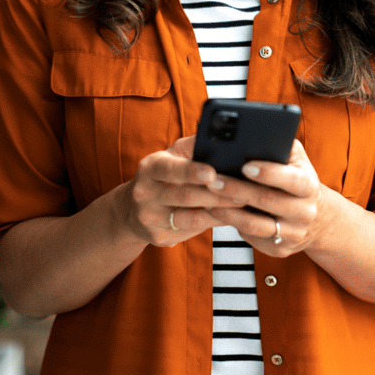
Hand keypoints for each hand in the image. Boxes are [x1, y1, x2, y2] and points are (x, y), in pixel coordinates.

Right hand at [123, 136, 240, 247]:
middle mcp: (145, 194)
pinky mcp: (160, 237)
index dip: (192, 171)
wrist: (132, 210)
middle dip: (217, 193)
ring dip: (220, 210)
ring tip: (242, 202)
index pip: (170, 169)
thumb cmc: (161, 176)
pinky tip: (231, 216)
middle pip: (186, 195)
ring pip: (191, 217)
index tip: (213, 173)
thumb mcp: (170, 157)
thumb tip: (219, 137)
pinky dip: (214, 222)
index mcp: (150, 168)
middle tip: (243, 190)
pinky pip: (193, 230)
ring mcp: (151, 218)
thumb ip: (192, 147)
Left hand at [207, 139, 328, 257]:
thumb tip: (253, 135)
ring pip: (254, 225)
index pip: (291, 179)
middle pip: (266, 202)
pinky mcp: (279, 250)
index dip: (269, 173)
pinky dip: (231, 224)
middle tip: (213, 179)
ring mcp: (292, 234)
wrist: (318, 219)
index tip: (245, 165)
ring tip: (208, 196)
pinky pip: (251, 237)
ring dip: (228, 211)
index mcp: (310, 186)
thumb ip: (281, 146)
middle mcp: (305, 212)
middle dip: (237, 189)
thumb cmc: (298, 179)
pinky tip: (216, 211)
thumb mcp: (298, 161)